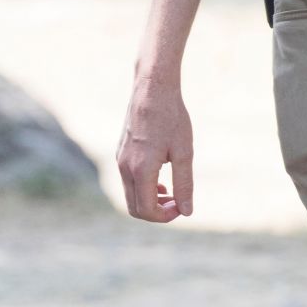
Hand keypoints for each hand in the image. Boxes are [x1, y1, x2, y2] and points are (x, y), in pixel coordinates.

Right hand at [116, 78, 193, 222]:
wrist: (152, 89)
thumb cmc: (171, 118)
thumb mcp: (184, 152)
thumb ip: (185, 184)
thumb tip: (187, 211)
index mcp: (141, 169)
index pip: (147, 210)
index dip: (165, 217)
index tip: (182, 208)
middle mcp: (125, 167)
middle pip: (134, 208)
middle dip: (156, 212)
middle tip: (178, 203)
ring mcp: (120, 160)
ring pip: (130, 195)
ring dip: (150, 200)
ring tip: (171, 192)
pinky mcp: (120, 153)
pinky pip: (128, 180)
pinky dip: (143, 187)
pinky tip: (160, 177)